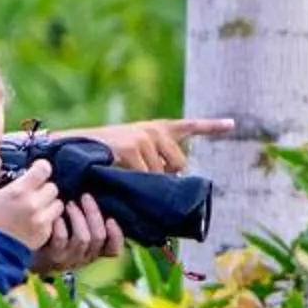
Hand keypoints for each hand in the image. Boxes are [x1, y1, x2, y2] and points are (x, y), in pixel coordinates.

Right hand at [0, 156, 62, 251]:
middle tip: (32, 193)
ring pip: (58, 203)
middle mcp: (34, 204)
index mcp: (18, 191)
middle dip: (43, 188)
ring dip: (49, 203)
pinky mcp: (45, 233)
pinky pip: (54, 219)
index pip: (44, 169)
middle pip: (53, 187)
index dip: (41, 168)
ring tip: (36, 207)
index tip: (35, 171)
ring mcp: (41, 219)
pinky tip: (34, 220)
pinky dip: (47, 218)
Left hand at [29, 196, 124, 274]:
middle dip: (93, 214)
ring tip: (69, 203)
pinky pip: (61, 240)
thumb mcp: (71, 232)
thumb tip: (90, 196)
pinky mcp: (51, 257)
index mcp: (92, 252)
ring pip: (83, 238)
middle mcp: (83, 258)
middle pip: (98, 237)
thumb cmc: (51, 236)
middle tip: (85, 197)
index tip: (111, 218)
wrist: (22, 253)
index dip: (116, 235)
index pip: (113, 250)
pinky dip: (61, 225)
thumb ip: (84, 220)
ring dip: (78, 217)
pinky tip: (55, 216)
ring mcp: (67, 259)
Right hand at [79, 117, 232, 174]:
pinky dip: (135, 182)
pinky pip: (145, 176)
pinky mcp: (130, 149)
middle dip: (166, 176)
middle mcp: (154, 130)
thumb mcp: (134, 152)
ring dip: (147, 182)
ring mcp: (143, 138)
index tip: (232, 124)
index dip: (212, 126)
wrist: (74, 147)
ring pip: (161, 175)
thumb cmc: (104, 154)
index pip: (190, 126)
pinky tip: (121, 172)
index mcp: (157, 128)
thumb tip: (173, 183)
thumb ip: (155, 160)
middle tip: (143, 176)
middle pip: (179, 164)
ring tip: (124, 173)